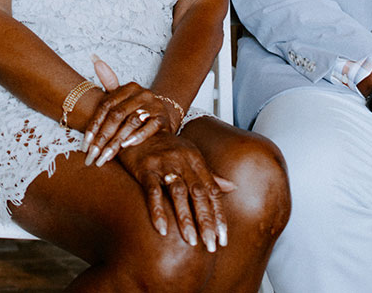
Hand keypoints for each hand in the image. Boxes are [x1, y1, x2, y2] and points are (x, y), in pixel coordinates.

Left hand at [82, 56, 174, 166]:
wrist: (161, 117)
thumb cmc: (134, 109)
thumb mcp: (121, 96)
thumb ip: (109, 81)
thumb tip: (94, 58)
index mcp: (128, 87)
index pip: (105, 105)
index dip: (93, 124)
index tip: (84, 144)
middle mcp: (142, 93)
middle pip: (116, 115)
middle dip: (102, 137)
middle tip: (92, 155)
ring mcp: (154, 105)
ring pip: (131, 122)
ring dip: (117, 140)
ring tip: (106, 155)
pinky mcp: (162, 118)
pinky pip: (149, 128)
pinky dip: (137, 136)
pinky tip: (126, 146)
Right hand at [117, 132, 235, 251]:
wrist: (138, 127)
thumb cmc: (166, 146)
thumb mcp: (190, 155)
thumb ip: (209, 174)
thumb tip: (232, 188)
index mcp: (196, 160)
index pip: (212, 191)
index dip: (218, 216)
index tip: (223, 238)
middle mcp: (182, 161)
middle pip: (198, 194)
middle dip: (206, 222)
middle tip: (211, 245)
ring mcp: (163, 164)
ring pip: (178, 194)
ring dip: (185, 219)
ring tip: (191, 241)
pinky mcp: (145, 169)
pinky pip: (153, 191)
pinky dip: (158, 210)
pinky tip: (162, 229)